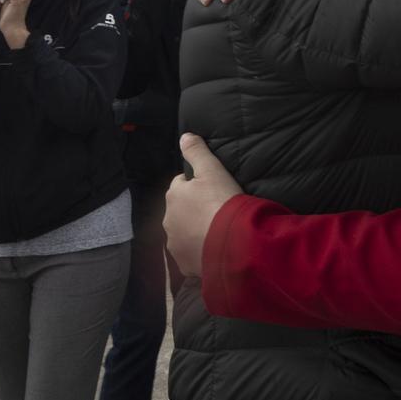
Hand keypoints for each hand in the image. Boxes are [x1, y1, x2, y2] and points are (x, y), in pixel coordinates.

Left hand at [165, 133, 244, 277]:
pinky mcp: (183, 263)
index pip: (181, 185)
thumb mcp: (213, 170)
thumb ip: (197, 151)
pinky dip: (199, 250)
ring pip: (184, 232)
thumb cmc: (222, 202)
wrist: (233, 242)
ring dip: (196, 231)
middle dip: (194, 210)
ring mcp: (174, 243)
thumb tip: (184, 136)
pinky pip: (190, 253)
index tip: (214, 191)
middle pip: (181, 210)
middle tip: (217, 211)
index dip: (198, 186)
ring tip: (217, 231)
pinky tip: (214, 248)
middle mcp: (168, 220)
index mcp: (174, 195)